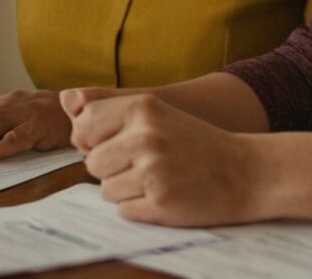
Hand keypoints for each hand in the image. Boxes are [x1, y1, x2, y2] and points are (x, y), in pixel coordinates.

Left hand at [63, 90, 267, 225]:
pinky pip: (125, 211)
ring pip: (106, 191)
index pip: (83, 127)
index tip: (114, 144)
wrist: (247, 171)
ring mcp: (153, 171)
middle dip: (111, 169)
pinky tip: (166, 195)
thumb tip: (64, 101)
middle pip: (92, 163)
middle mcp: (145, 136)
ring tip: (158, 179)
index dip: (93, 141)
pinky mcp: (161, 203)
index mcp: (142, 108)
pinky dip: (140, 208)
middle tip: (144, 165)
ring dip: (126, 190)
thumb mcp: (158, 114)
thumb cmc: (197, 143)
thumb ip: (112, 111)